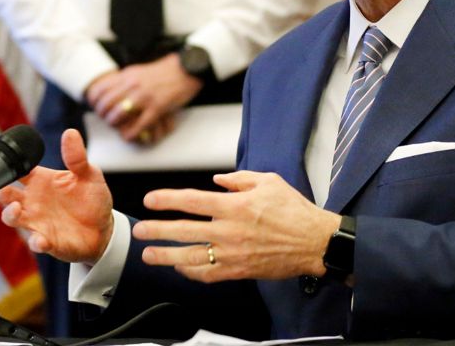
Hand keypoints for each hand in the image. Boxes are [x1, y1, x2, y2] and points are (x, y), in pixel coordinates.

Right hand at [0, 129, 114, 264]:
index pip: (18, 170)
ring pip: (12, 218)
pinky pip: (35, 242)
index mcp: (41, 181)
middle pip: (6, 194)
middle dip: (0, 191)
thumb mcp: (89, 175)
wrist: (104, 230)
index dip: (9, 166)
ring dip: (10, 214)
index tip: (7, 163)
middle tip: (3, 189)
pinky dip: (35, 241)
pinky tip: (41, 240)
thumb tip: (70, 133)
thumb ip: (77, 157)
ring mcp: (37, 221)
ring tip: (15, 209)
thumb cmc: (92, 199)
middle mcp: (34, 201)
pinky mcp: (47, 241)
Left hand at [86, 54, 202, 142]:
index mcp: (127, 75)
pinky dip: (131, 133)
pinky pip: (139, 125)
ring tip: (117, 127)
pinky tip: (129, 136)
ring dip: (114, 124)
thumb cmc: (165, 71)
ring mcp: (144, 97)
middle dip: (103, 115)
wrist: (187, 68)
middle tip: (107, 120)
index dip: (94, 101)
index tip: (96, 107)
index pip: (100, 89)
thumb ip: (126, 80)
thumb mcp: (140, 71)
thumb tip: (112, 89)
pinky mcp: (157, 108)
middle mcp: (132, 85)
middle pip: (106, 104)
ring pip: (118, 115)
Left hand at [131, 171, 339, 282]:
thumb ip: (239, 179)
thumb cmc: (294, 211)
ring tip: (148, 254)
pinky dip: (190, 272)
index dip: (168, 200)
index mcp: (235, 206)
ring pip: (191, 257)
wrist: (314, 242)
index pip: (192, 201)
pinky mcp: (239, 271)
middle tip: (139, 230)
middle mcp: (229, 230)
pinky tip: (179, 267)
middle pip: (184, 231)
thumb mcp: (268, 182)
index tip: (151, 200)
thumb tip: (218, 180)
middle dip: (157, 230)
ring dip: (165, 256)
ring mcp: (233, 253)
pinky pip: (208, 274)